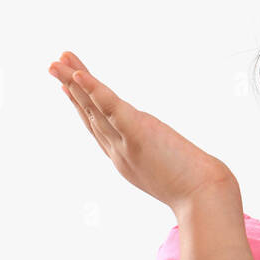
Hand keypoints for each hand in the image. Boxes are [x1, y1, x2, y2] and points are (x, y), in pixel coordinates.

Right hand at [47, 51, 239, 212]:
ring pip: (94, 109)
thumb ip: (166, 162)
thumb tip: (176, 153)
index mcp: (125, 160)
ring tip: (57, 61)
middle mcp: (118, 152)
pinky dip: (95, 91)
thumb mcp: (174, 174)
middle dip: (71, 89)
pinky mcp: (138, 134)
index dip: (81, 107)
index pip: (98, 128)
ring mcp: (125, 143)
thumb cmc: (198, 190)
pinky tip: (80, 74)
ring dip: (74, 83)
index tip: (69, 87)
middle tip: (54, 65)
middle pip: (90, 115)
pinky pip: (111, 108)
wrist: (205, 198)